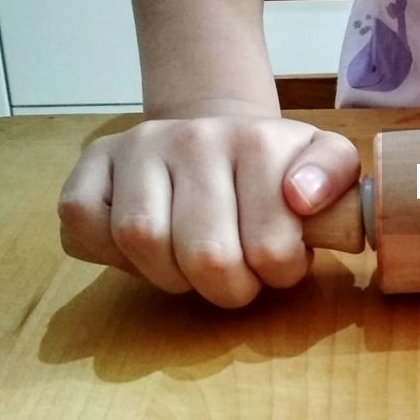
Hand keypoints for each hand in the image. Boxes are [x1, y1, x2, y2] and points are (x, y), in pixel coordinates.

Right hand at [58, 114, 359, 306]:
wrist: (221, 131)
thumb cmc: (277, 168)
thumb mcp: (329, 164)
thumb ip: (337, 178)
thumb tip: (301, 197)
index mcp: (259, 141)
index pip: (270, 245)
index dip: (278, 275)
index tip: (280, 264)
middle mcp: (195, 136)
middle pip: (204, 254)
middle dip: (227, 288)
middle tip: (237, 279)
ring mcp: (139, 145)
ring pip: (140, 239)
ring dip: (171, 276)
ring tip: (193, 267)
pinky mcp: (93, 159)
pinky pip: (82, 219)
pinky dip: (109, 253)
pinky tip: (146, 252)